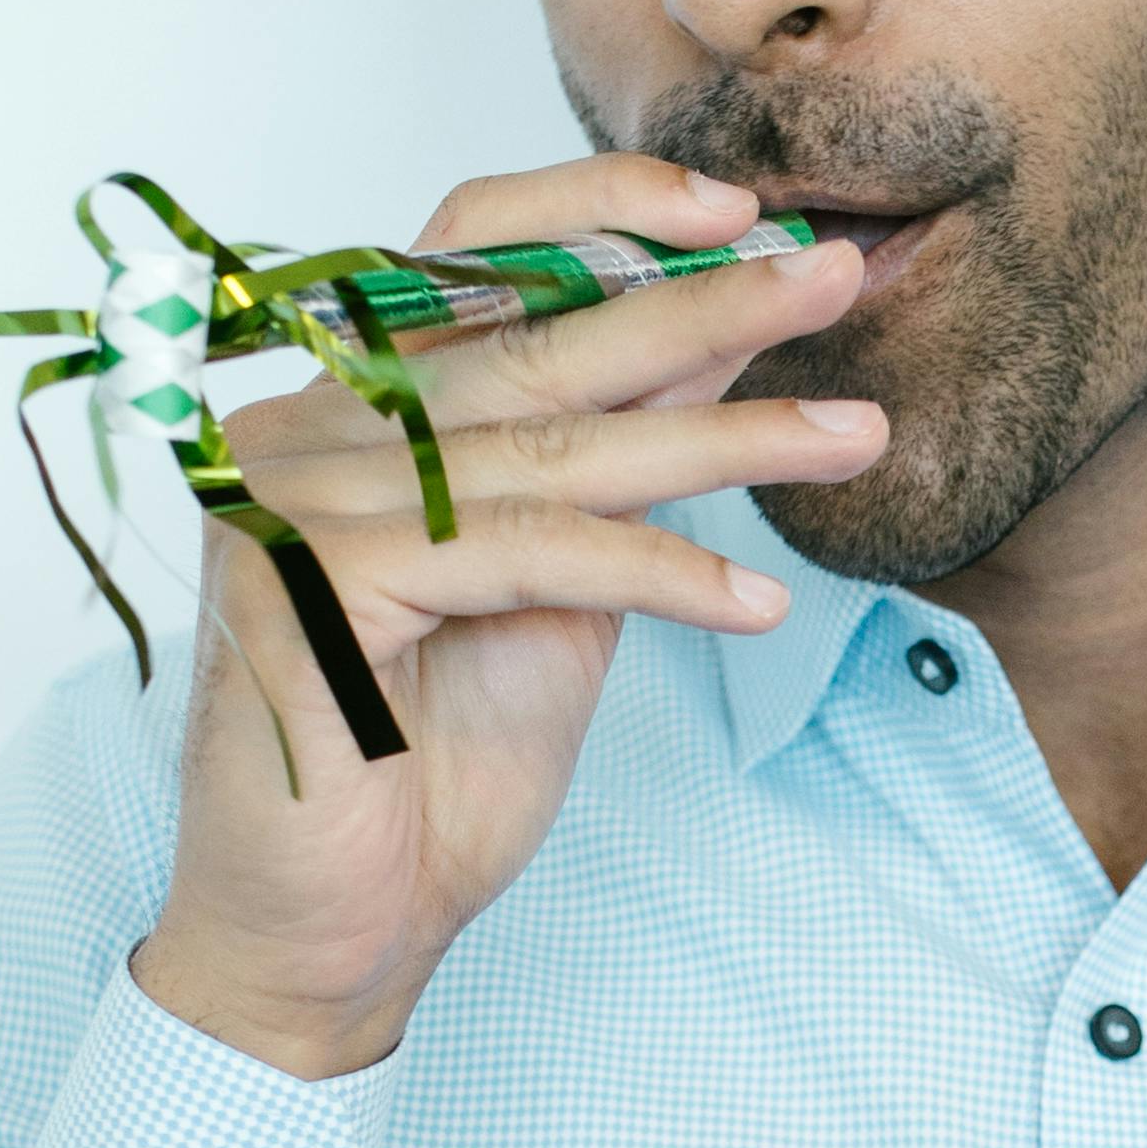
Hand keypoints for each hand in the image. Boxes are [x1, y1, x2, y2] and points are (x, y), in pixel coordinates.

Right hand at [127, 157, 885, 1076]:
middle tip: (837, 277)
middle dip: (703, 303)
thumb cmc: (431, 767)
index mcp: (343, 408)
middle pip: (525, 337)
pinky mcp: (314, 585)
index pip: (460, 252)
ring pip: (545, 447)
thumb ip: (608, 455)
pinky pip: (524, 551)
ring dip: (726, 438)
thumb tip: (717, 326)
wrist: (336, 935)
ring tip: (856, 432)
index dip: (597, 212)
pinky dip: (658, 573)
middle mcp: (299, 431)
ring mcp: (290, 502)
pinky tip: (759, 604)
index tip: (738, 213)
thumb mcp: (557, 581)